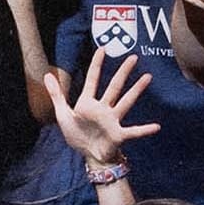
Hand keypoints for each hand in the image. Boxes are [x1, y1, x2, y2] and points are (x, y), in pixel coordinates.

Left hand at [44, 46, 158, 167]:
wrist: (89, 156)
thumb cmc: (78, 135)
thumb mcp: (62, 114)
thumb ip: (56, 95)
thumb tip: (47, 75)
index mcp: (87, 103)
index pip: (93, 79)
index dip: (97, 64)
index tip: (103, 49)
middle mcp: (103, 108)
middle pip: (114, 86)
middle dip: (123, 71)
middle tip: (134, 57)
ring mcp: (112, 120)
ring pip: (126, 102)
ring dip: (136, 90)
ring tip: (148, 77)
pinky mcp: (118, 134)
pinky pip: (133, 131)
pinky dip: (144, 130)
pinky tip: (156, 126)